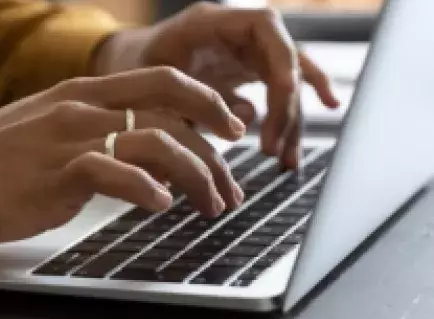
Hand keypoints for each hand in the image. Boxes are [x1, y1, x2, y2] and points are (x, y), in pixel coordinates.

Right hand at [0, 66, 243, 247]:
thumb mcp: (47, 133)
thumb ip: (90, 136)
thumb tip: (134, 158)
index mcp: (83, 94)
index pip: (163, 81)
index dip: (207, 101)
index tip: (232, 129)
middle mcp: (82, 107)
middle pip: (172, 111)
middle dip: (216, 147)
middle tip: (235, 180)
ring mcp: (69, 137)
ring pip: (157, 142)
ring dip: (196, 176)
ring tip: (212, 206)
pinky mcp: (55, 173)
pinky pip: (115, 174)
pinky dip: (147, 190)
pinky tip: (161, 207)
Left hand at [92, 2, 339, 168]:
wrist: (125, 65)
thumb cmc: (130, 70)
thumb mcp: (146, 87)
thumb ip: (181, 107)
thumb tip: (227, 137)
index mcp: (209, 23)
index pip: (265, 28)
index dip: (282, 63)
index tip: (278, 106)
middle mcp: (234, 32)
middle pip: (282, 59)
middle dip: (285, 107)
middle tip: (273, 152)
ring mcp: (243, 50)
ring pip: (285, 78)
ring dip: (291, 118)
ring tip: (287, 160)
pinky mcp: (245, 69)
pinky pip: (280, 81)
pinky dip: (300, 95)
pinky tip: (329, 106)